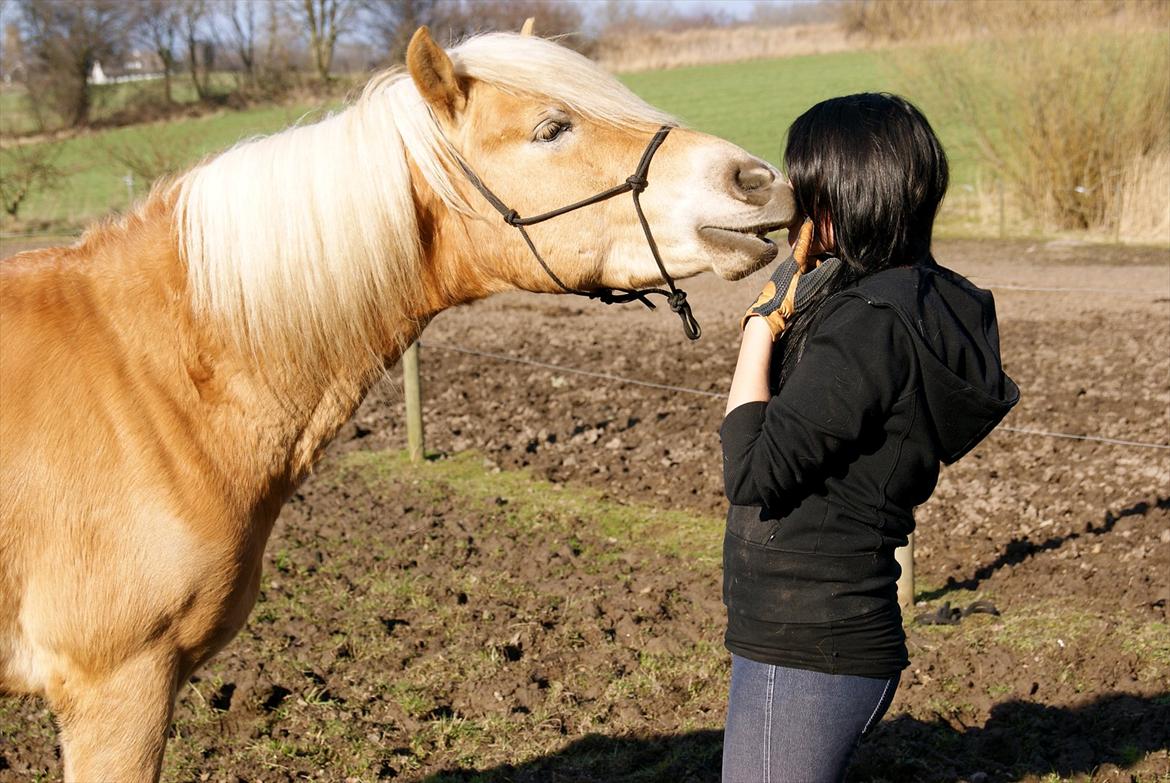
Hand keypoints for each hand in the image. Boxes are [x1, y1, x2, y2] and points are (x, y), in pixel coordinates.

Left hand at [741, 219, 842, 338]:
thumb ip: (823, 273)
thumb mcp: (809, 286)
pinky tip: (806, 291)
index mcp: (793, 264)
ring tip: (813, 285)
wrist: (767, 316)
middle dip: (817, 262)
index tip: (809, 219)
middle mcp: (786, 266)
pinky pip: (797, 276)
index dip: (808, 232)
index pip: (804, 244)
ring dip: (812, 273)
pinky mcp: (781, 284)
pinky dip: (805, 280)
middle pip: (806, 258)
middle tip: (823, 271)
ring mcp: (782, 275)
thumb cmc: (788, 301)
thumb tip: (835, 262)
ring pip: (802, 268)